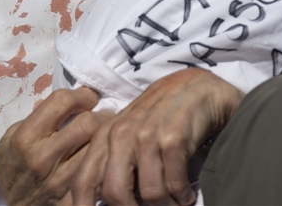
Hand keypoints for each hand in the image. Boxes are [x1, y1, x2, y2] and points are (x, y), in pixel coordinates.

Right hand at [0, 87, 101, 205]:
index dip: (82, 94)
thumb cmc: (7, 169)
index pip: (63, 101)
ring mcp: (58, 181)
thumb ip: (38, 117)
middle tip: (103, 114)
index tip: (88, 97)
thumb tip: (67, 100)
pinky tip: (100, 158)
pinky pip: (97, 174)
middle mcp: (42, 158)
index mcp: (26, 137)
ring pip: (97, 148)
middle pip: (88, 123)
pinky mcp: (69, 200)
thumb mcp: (11, 137)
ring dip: (104, 138)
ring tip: (104, 135)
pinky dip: (103, 162)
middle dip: (100, 114)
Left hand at [71, 68, 244, 205]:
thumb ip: (114, 163)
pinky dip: (183, 196)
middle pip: (115, 193)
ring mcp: (147, 135)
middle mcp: (121, 134)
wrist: (198, 87)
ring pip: (149, 193)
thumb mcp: (130, 133)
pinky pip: (174, 183)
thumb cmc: (162, 116)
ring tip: (175, 205)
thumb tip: (104, 201)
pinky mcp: (173, 137)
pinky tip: (187, 194)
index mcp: (105, 136)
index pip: (83, 181)